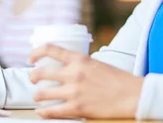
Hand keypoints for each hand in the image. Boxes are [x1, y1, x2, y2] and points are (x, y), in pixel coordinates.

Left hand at [29, 45, 143, 118]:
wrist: (132, 95)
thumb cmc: (117, 79)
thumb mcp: (97, 63)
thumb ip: (81, 64)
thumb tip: (68, 67)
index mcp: (79, 59)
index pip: (50, 49)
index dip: (36, 52)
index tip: (30, 58)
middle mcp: (74, 73)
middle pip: (41, 73)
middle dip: (33, 77)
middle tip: (33, 80)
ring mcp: (74, 91)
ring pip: (42, 94)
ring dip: (37, 96)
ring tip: (38, 97)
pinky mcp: (77, 108)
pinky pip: (52, 111)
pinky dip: (44, 112)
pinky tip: (42, 112)